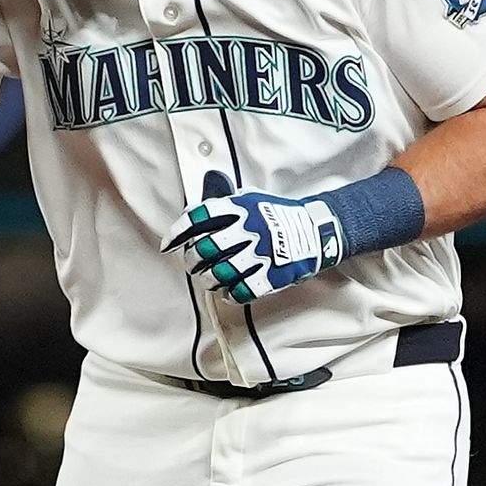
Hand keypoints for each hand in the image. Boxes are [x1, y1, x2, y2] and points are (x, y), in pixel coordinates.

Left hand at [166, 180, 344, 304]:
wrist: (317, 229)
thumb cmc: (278, 214)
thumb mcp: (251, 198)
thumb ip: (225, 199)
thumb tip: (202, 191)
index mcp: (240, 208)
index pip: (199, 217)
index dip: (179, 232)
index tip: (169, 244)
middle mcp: (248, 229)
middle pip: (205, 249)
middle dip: (192, 261)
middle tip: (191, 264)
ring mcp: (260, 253)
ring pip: (219, 273)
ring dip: (208, 279)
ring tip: (208, 279)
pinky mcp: (272, 275)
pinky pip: (242, 290)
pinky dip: (230, 294)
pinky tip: (229, 291)